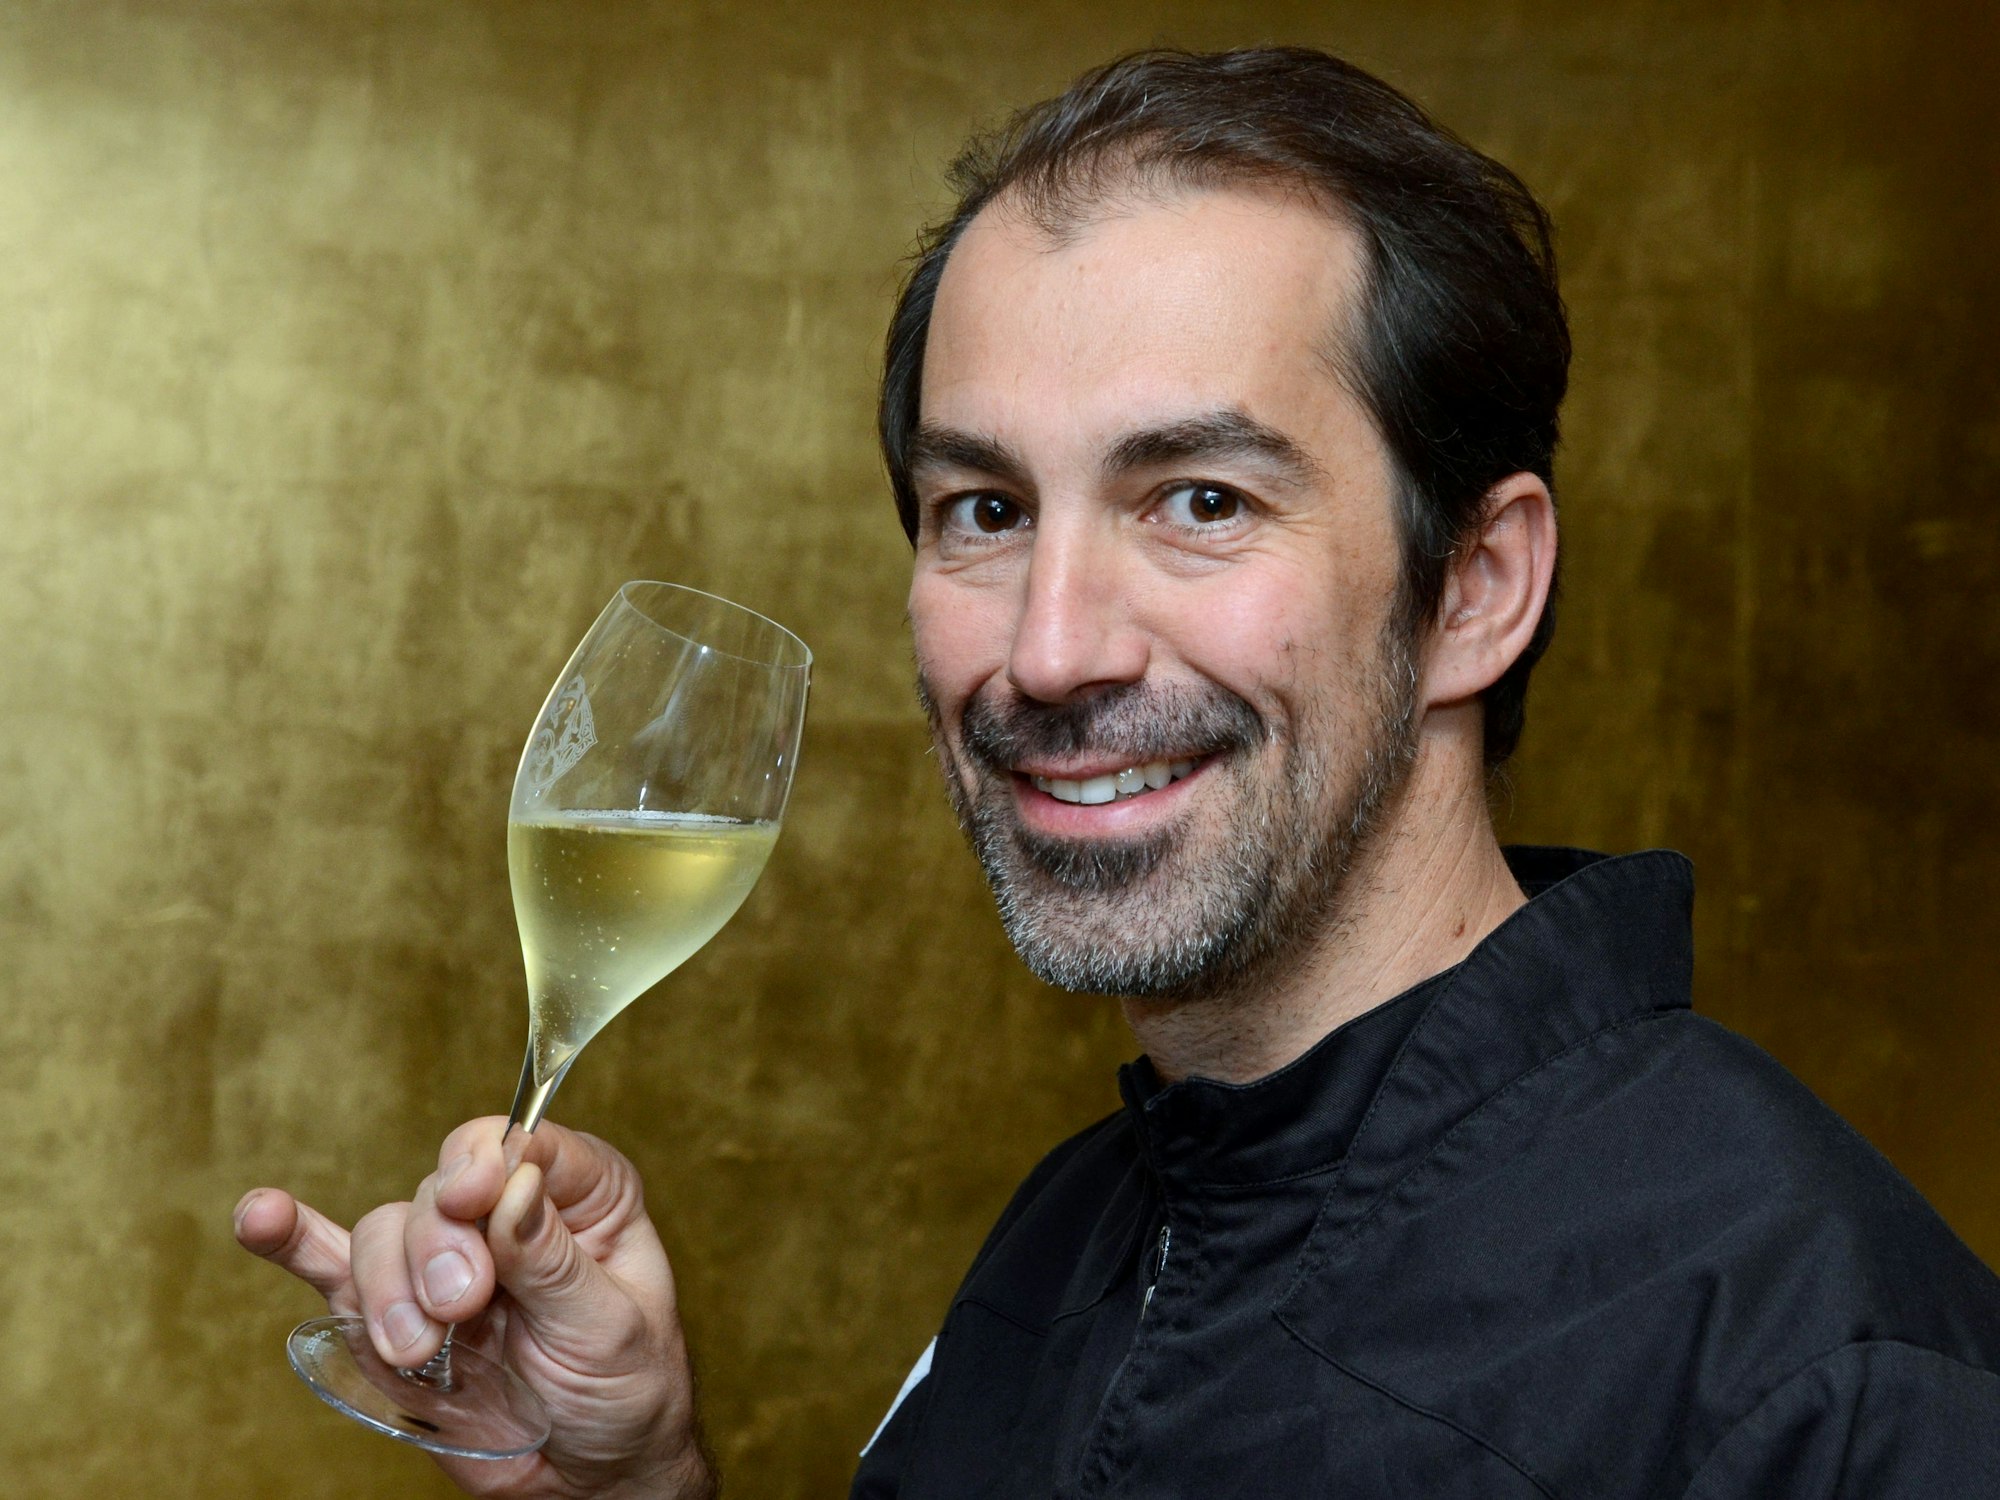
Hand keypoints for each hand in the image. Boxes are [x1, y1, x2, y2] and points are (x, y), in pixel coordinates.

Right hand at [235, 1119, 714, 1498]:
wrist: (590, 1478)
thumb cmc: (627, 1391)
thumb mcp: (610, 1326)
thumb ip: (555, 1260)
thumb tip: (514, 1185)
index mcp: (579, 1194)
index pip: (521, 1143)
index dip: (488, 1159)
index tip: (473, 1198)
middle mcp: (505, 1211)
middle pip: (444, 1186)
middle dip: (439, 1243)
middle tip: (461, 1306)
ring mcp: (444, 1259)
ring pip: (387, 1231)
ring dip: (390, 1287)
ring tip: (417, 1350)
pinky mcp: (394, 1311)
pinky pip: (332, 1263)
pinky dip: (293, 1239)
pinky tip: (260, 1216)